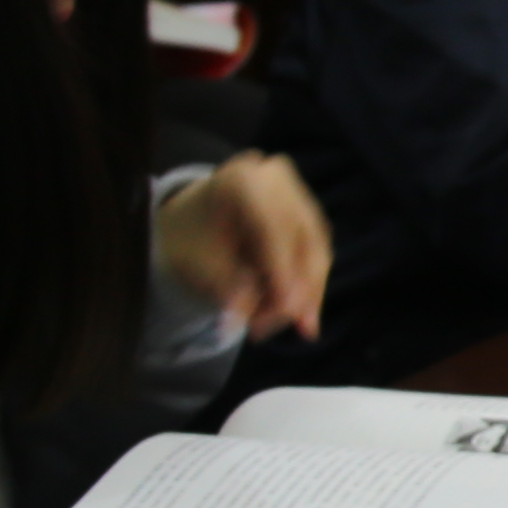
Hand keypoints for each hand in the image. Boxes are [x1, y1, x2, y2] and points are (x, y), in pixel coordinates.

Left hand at [155, 153, 329, 339]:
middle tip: (300, 329)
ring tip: (303, 328)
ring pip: (318, 247)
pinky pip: (317, 250)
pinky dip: (311, 283)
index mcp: (242, 179)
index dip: (284, 271)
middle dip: (303, 288)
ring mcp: (296, 191)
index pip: (273, 228)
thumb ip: (232, 288)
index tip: (289, 311)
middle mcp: (276, 177)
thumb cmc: (190, 239)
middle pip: (304, 238)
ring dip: (311, 291)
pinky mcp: (307, 210)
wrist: (189, 218)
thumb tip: (257, 316)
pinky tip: (305, 311)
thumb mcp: (200, 264)